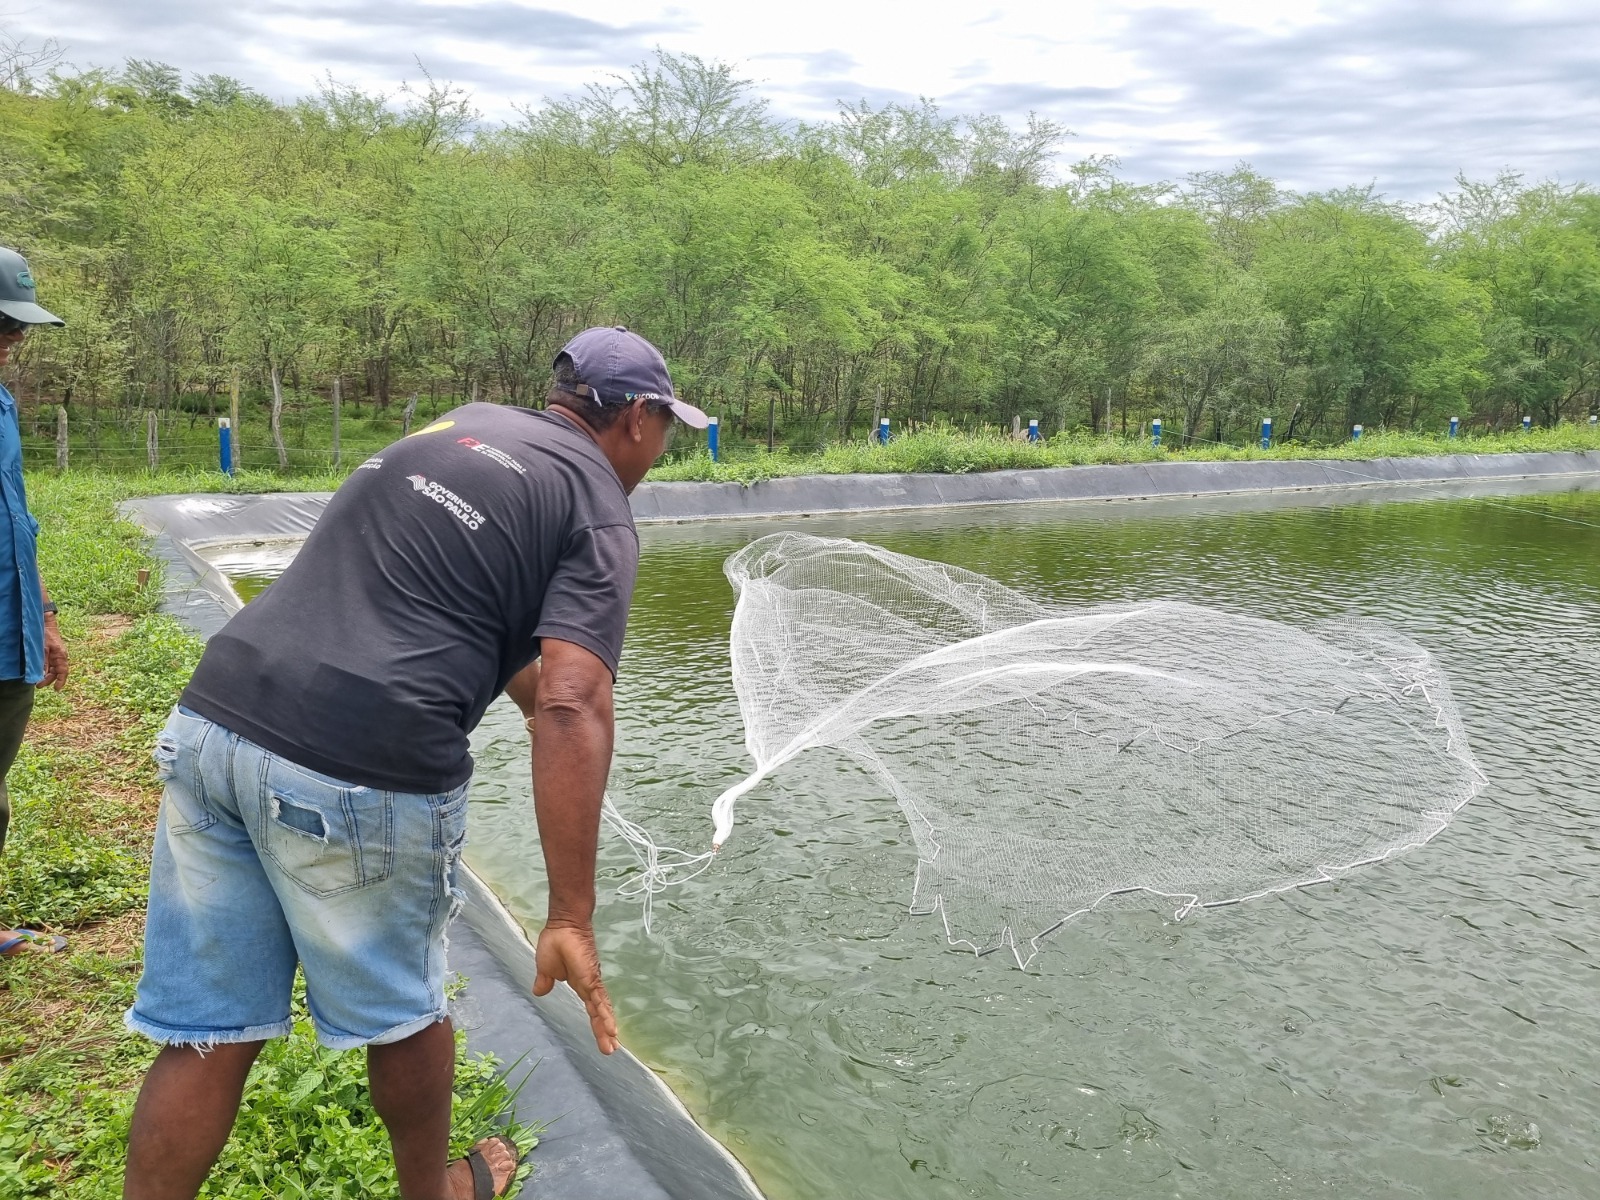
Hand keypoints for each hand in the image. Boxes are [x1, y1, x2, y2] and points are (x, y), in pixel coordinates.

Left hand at [39, 620, 67, 690]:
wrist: (48, 625)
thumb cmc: (46, 635)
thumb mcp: (43, 649)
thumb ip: (44, 661)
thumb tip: (43, 674)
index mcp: (61, 656)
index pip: (63, 671)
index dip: (61, 681)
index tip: (57, 689)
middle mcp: (61, 657)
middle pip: (57, 672)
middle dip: (49, 680)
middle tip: (38, 685)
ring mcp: (57, 656)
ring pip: (54, 670)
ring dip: (47, 676)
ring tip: (38, 682)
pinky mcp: (53, 654)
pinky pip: (51, 665)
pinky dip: (46, 670)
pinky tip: (40, 673)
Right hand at [533, 920, 617, 1054]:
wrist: (562, 925)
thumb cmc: (555, 942)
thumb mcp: (545, 968)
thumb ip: (545, 981)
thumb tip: (540, 992)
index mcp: (579, 985)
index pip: (591, 1010)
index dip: (597, 1024)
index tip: (604, 1039)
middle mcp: (589, 986)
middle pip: (598, 1014)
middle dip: (603, 1032)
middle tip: (611, 1050)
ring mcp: (591, 982)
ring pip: (601, 1010)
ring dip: (606, 1028)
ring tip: (612, 1045)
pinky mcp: (590, 978)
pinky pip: (598, 999)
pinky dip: (605, 1014)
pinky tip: (611, 1028)